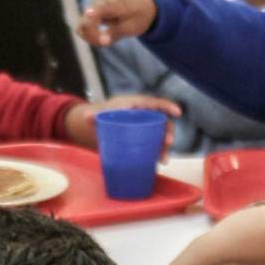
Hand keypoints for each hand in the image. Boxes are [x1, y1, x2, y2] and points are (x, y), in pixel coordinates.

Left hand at [64, 93, 181, 152]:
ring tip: (163, 159)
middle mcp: (145, 115)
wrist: (102, 122)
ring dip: (165, 147)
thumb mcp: (99, 114)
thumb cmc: (104, 114)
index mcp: (137, 104)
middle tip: (168, 142)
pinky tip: (159, 162)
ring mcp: (146, 127)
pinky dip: (159, 153)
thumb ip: (93, 115)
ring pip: (161, 135)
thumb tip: (87, 117)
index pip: (155, 103)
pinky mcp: (145, 138)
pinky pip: (156, 144)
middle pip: (162, 121)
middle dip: (168, 131)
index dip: (167, 106)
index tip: (177, 112)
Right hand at [79, 0, 157, 46]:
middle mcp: (99, 3)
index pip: (103, 6)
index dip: (94, 10)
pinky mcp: (88, 16)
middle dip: (94, 36)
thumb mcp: (131, 27)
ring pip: (82, 27)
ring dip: (91, 38)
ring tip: (107, 40)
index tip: (89, 14)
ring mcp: (91, 8)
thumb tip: (102, 42)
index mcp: (115, 2)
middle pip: (87, 21)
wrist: (139, 6)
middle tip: (107, 43)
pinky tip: (102, 38)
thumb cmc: (136, 16)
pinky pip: (82, 30)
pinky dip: (90, 37)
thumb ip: (115, 33)